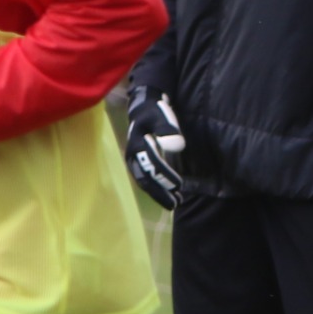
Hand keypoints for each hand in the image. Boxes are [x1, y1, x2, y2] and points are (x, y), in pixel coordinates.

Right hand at [122, 83, 184, 209]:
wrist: (142, 109)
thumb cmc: (153, 112)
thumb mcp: (160, 114)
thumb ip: (168, 128)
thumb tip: (177, 146)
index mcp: (137, 144)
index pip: (151, 164)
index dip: (164, 176)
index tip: (179, 185)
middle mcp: (133, 156)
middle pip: (145, 178)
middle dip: (160, 192)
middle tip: (175, 204)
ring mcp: (134, 161)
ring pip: (145, 182)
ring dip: (159, 194)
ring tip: (175, 203)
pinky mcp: (139, 164)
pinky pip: (146, 179)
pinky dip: (157, 188)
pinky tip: (170, 194)